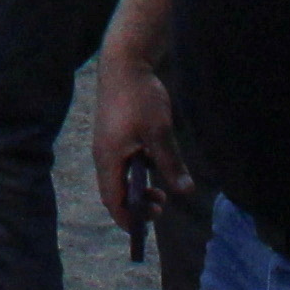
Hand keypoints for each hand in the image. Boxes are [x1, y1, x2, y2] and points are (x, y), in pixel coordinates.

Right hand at [89, 58, 188, 223]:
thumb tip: (186, 192)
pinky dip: (135, 173)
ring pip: (118, 178)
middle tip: (161, 205)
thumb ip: (171, 163)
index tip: (147, 227)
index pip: (113, 200)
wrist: (124, 62)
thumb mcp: (160, 131)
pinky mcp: (112, 134)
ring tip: (161, 191)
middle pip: (113, 192)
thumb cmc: (140, 96)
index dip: (128, 218)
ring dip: (137, 189)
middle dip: (135, 206)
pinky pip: (121, 164)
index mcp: (109, 158)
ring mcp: (106, 144)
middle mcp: (103, 155)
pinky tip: (154, 163)